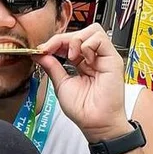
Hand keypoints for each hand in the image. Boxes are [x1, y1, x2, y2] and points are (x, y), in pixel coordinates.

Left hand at [36, 24, 133, 143]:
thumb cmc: (82, 109)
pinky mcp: (113, 59)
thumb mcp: (61, 84)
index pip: (69, 42)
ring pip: (92, 30)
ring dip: (76, 40)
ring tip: (71, 57)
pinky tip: (84, 59)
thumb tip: (39, 53)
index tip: (41, 49)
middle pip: (80, 32)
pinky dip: (88, 45)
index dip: (55, 42)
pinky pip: (101, 39)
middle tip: (50, 49)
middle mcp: (94, 58)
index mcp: (82, 63)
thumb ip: (52, 66)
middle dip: (62, 39)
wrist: (95, 122)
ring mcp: (104, 57)